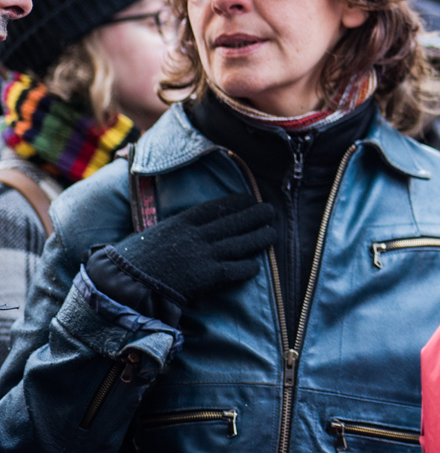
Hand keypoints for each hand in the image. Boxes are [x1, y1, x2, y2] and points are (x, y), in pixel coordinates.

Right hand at [87, 194, 274, 309]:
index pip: (215, 207)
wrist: (121, 285)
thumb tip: (187, 228)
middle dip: (255, 215)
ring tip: (272, 233)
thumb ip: (174, 230)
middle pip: (233, 222)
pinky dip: (247, 268)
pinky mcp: (204, 277)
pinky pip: (233, 270)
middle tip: (271, 212)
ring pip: (239, 243)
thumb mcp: (154, 235)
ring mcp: (202, 256)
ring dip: (259, 238)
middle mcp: (195, 236)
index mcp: (181, 222)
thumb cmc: (132, 261)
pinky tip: (256, 266)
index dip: (235, 202)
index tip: (249, 199)